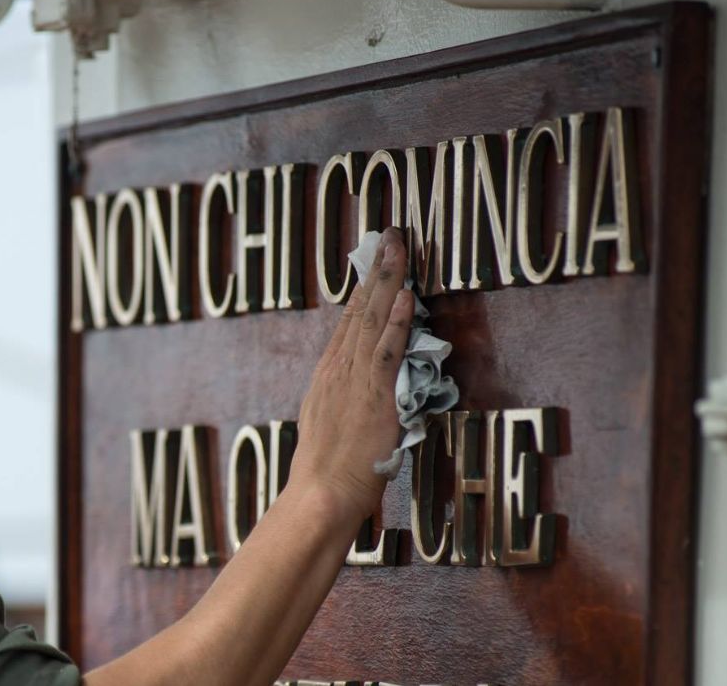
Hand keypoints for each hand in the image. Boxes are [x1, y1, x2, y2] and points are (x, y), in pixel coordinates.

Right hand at [291, 227, 411, 518]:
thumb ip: (346, 399)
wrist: (320, 492)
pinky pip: (387, 350)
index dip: (364, 287)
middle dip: (377, 268)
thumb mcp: (329, 423)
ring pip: (373, 319)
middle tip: (390, 234)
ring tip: (399, 248)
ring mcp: (355, 379)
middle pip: (360, 308)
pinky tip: (406, 297)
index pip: (349, 319)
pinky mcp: (374, 395)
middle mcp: (339, 368)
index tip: (375, 259)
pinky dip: (397, 322)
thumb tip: (362, 389)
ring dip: (388, 281)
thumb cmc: (326, 470)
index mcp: (328, 374)